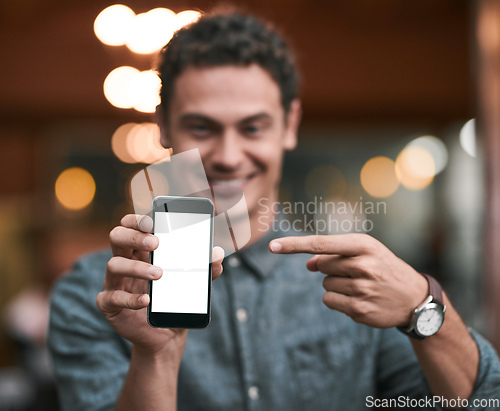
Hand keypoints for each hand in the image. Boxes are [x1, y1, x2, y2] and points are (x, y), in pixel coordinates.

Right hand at [96, 214, 223, 358]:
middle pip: (116, 237)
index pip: (131, 225)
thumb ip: (205, 268)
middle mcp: (125, 261)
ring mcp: (115, 282)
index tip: (151, 221)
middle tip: (155, 243)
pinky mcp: (110, 305)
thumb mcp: (192, 283)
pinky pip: (111, 298)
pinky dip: (129, 299)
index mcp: (141, 250)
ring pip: (113, 265)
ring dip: (136, 267)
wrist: (168, 334)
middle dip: (133, 236)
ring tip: (158, 274)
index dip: (136, 220)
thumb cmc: (176, 299)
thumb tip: (218, 254)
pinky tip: (146, 300)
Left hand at [269, 234, 427, 327]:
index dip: (294, 245)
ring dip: (336, 285)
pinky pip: (329, 301)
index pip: (321, 243)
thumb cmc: (383, 267)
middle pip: (321, 266)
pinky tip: (358, 299)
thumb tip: (308, 264)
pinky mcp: (359, 310)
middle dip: (331, 269)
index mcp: (363, 245)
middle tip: (356, 272)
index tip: (272, 246)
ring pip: (324, 284)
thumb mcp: (364, 252)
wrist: (414, 297)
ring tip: (361, 286)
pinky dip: (337, 300)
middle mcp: (363, 265)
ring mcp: (362, 289)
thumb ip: (334, 254)